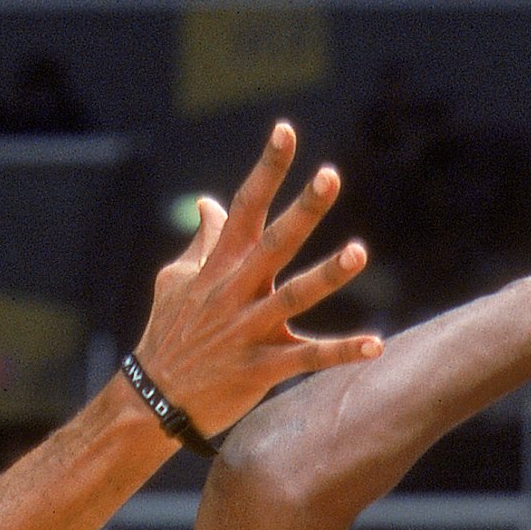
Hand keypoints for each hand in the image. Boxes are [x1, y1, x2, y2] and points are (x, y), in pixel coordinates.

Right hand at [134, 122, 380, 439]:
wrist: (154, 397)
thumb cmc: (169, 333)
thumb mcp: (176, 280)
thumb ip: (203, 241)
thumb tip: (210, 201)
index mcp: (219, 265)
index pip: (244, 205)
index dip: (267, 169)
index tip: (287, 131)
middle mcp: (235, 291)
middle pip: (273, 243)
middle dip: (302, 210)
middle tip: (330, 176)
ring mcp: (247, 329)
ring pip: (293, 297)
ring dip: (327, 275)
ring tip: (359, 251)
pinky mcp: (260, 368)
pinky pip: (307, 359)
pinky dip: (342, 353)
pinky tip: (376, 344)